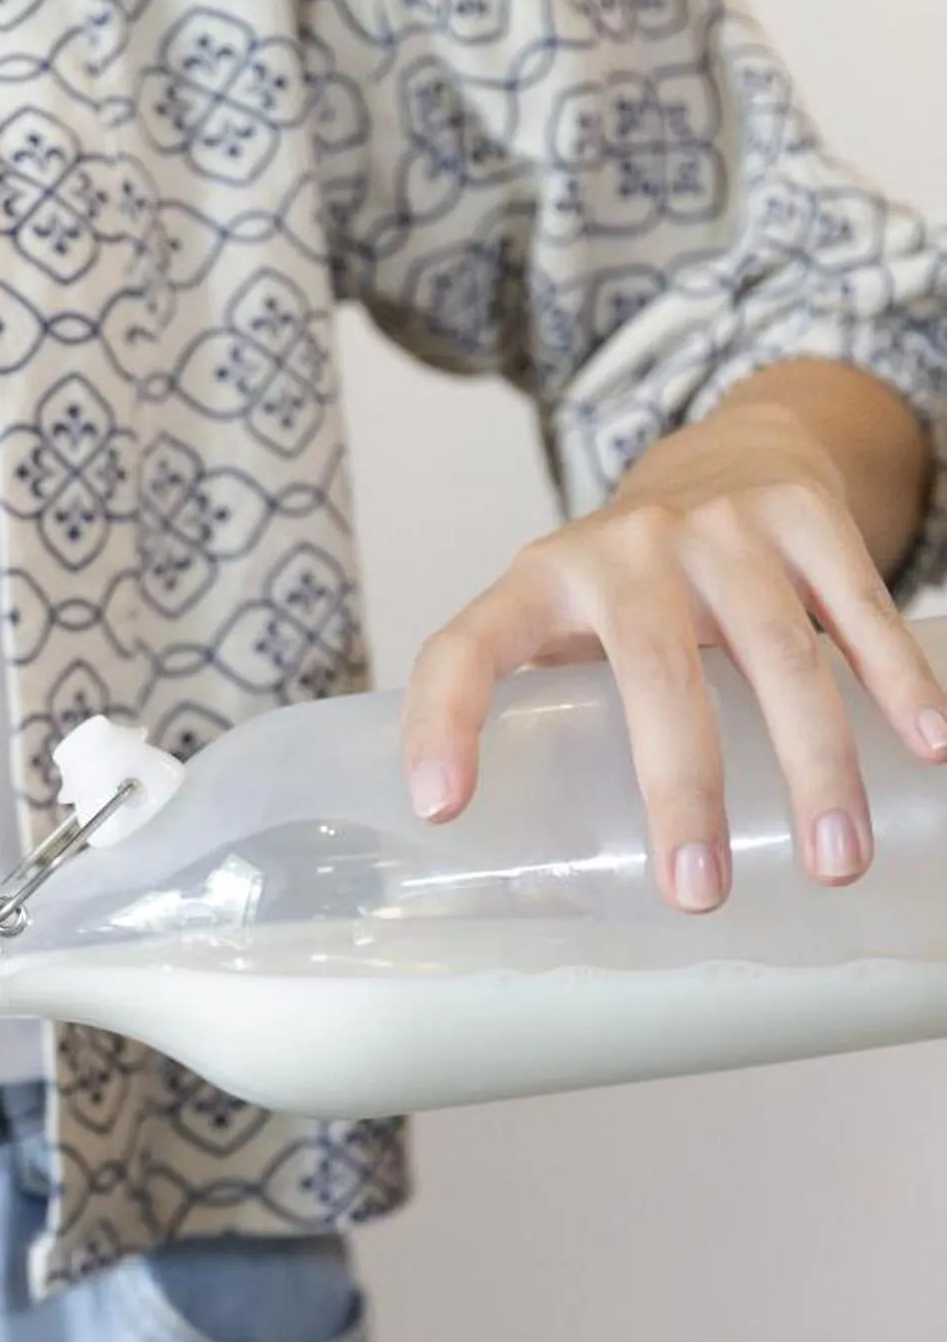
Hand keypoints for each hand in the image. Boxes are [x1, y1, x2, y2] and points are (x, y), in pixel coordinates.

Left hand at [400, 382, 946, 912]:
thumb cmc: (632, 583)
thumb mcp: (565, 625)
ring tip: (832, 861)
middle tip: (698, 891)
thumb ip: (550, 719)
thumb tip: (540, 882)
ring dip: (813, 764)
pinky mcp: (805, 516)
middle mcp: (623, 548)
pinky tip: (929, 749)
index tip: (442, 808)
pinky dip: (897, 684)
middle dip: (680, 787)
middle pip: (654, 671)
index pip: (465, 650)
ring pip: (775, 652)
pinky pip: (857, 610)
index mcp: (537, 585)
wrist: (729, 451)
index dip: (442, 722)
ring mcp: (720, 527)